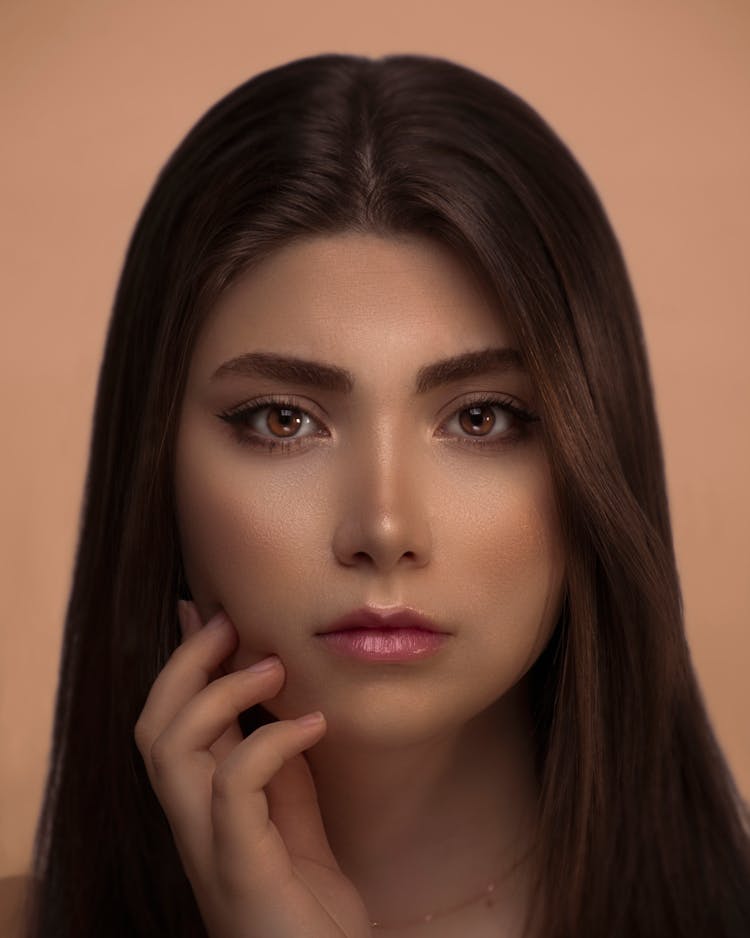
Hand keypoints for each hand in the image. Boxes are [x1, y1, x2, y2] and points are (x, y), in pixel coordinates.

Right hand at [134, 601, 372, 937]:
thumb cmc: (309, 907)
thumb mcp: (295, 820)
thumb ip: (280, 770)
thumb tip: (279, 705)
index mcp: (203, 809)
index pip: (173, 723)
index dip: (184, 664)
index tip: (203, 610)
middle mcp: (192, 825)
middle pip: (154, 729)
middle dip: (186, 665)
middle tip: (229, 623)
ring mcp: (209, 848)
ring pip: (170, 752)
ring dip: (218, 695)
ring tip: (272, 666)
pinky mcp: (240, 869)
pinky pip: (234, 789)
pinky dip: (270, 743)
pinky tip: (313, 724)